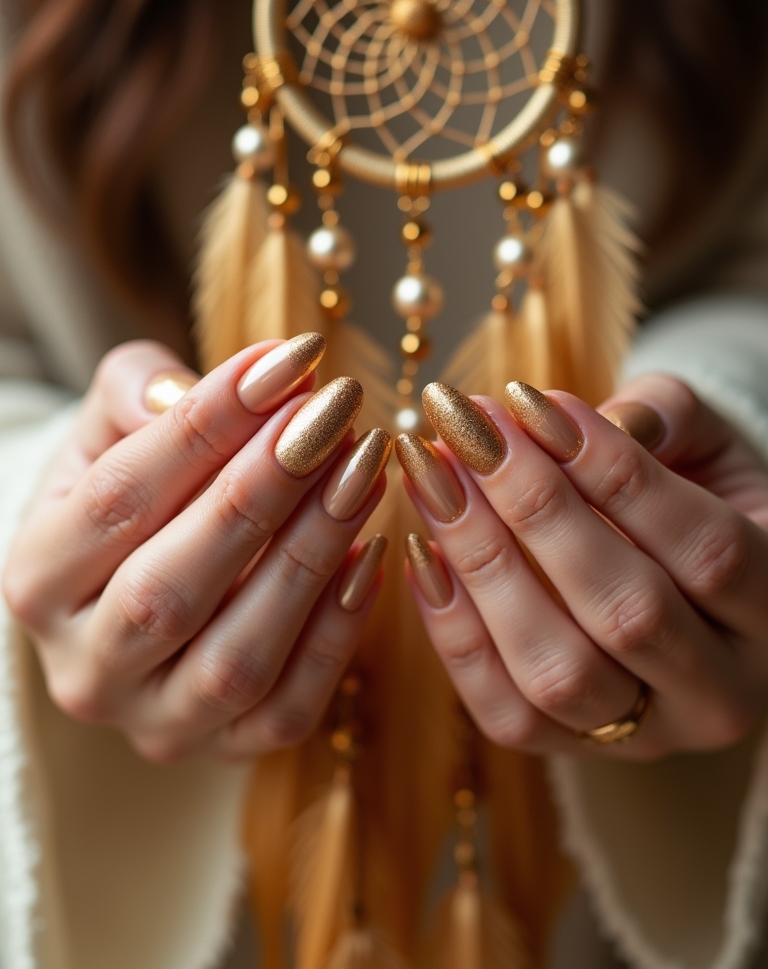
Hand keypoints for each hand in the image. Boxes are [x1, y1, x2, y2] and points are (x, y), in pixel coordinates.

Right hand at [3, 336, 390, 761]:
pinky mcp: (223, 748)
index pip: (118, 500)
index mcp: (36, 580)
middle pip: (171, 587)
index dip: (207, 426)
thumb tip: (253, 380)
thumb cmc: (127, 497)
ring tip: (364, 468)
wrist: (133, 591)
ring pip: (237, 655)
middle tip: (333, 413)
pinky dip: (338, 630)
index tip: (288, 362)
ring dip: (311, 555)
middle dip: (263, 490)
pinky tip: (371, 552)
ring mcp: (154, 721)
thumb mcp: (106, 432)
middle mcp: (85, 667)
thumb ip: (146, 393)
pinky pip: (288, 705)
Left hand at [397, 375, 767, 758]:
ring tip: (431, 474)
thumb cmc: (696, 493)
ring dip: (483, 563)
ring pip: (559, 671)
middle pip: (627, 612)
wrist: (682, 578)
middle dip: (535, 510)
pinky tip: (422, 546)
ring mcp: (646, 735)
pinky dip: (453, 630)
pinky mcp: (571, 750)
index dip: (611, 471)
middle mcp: (723, 692)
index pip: (706, 548)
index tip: (528, 403)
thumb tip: (562, 420)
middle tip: (466, 430)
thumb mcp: (706, 444)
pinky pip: (505, 708)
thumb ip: (659, 417)